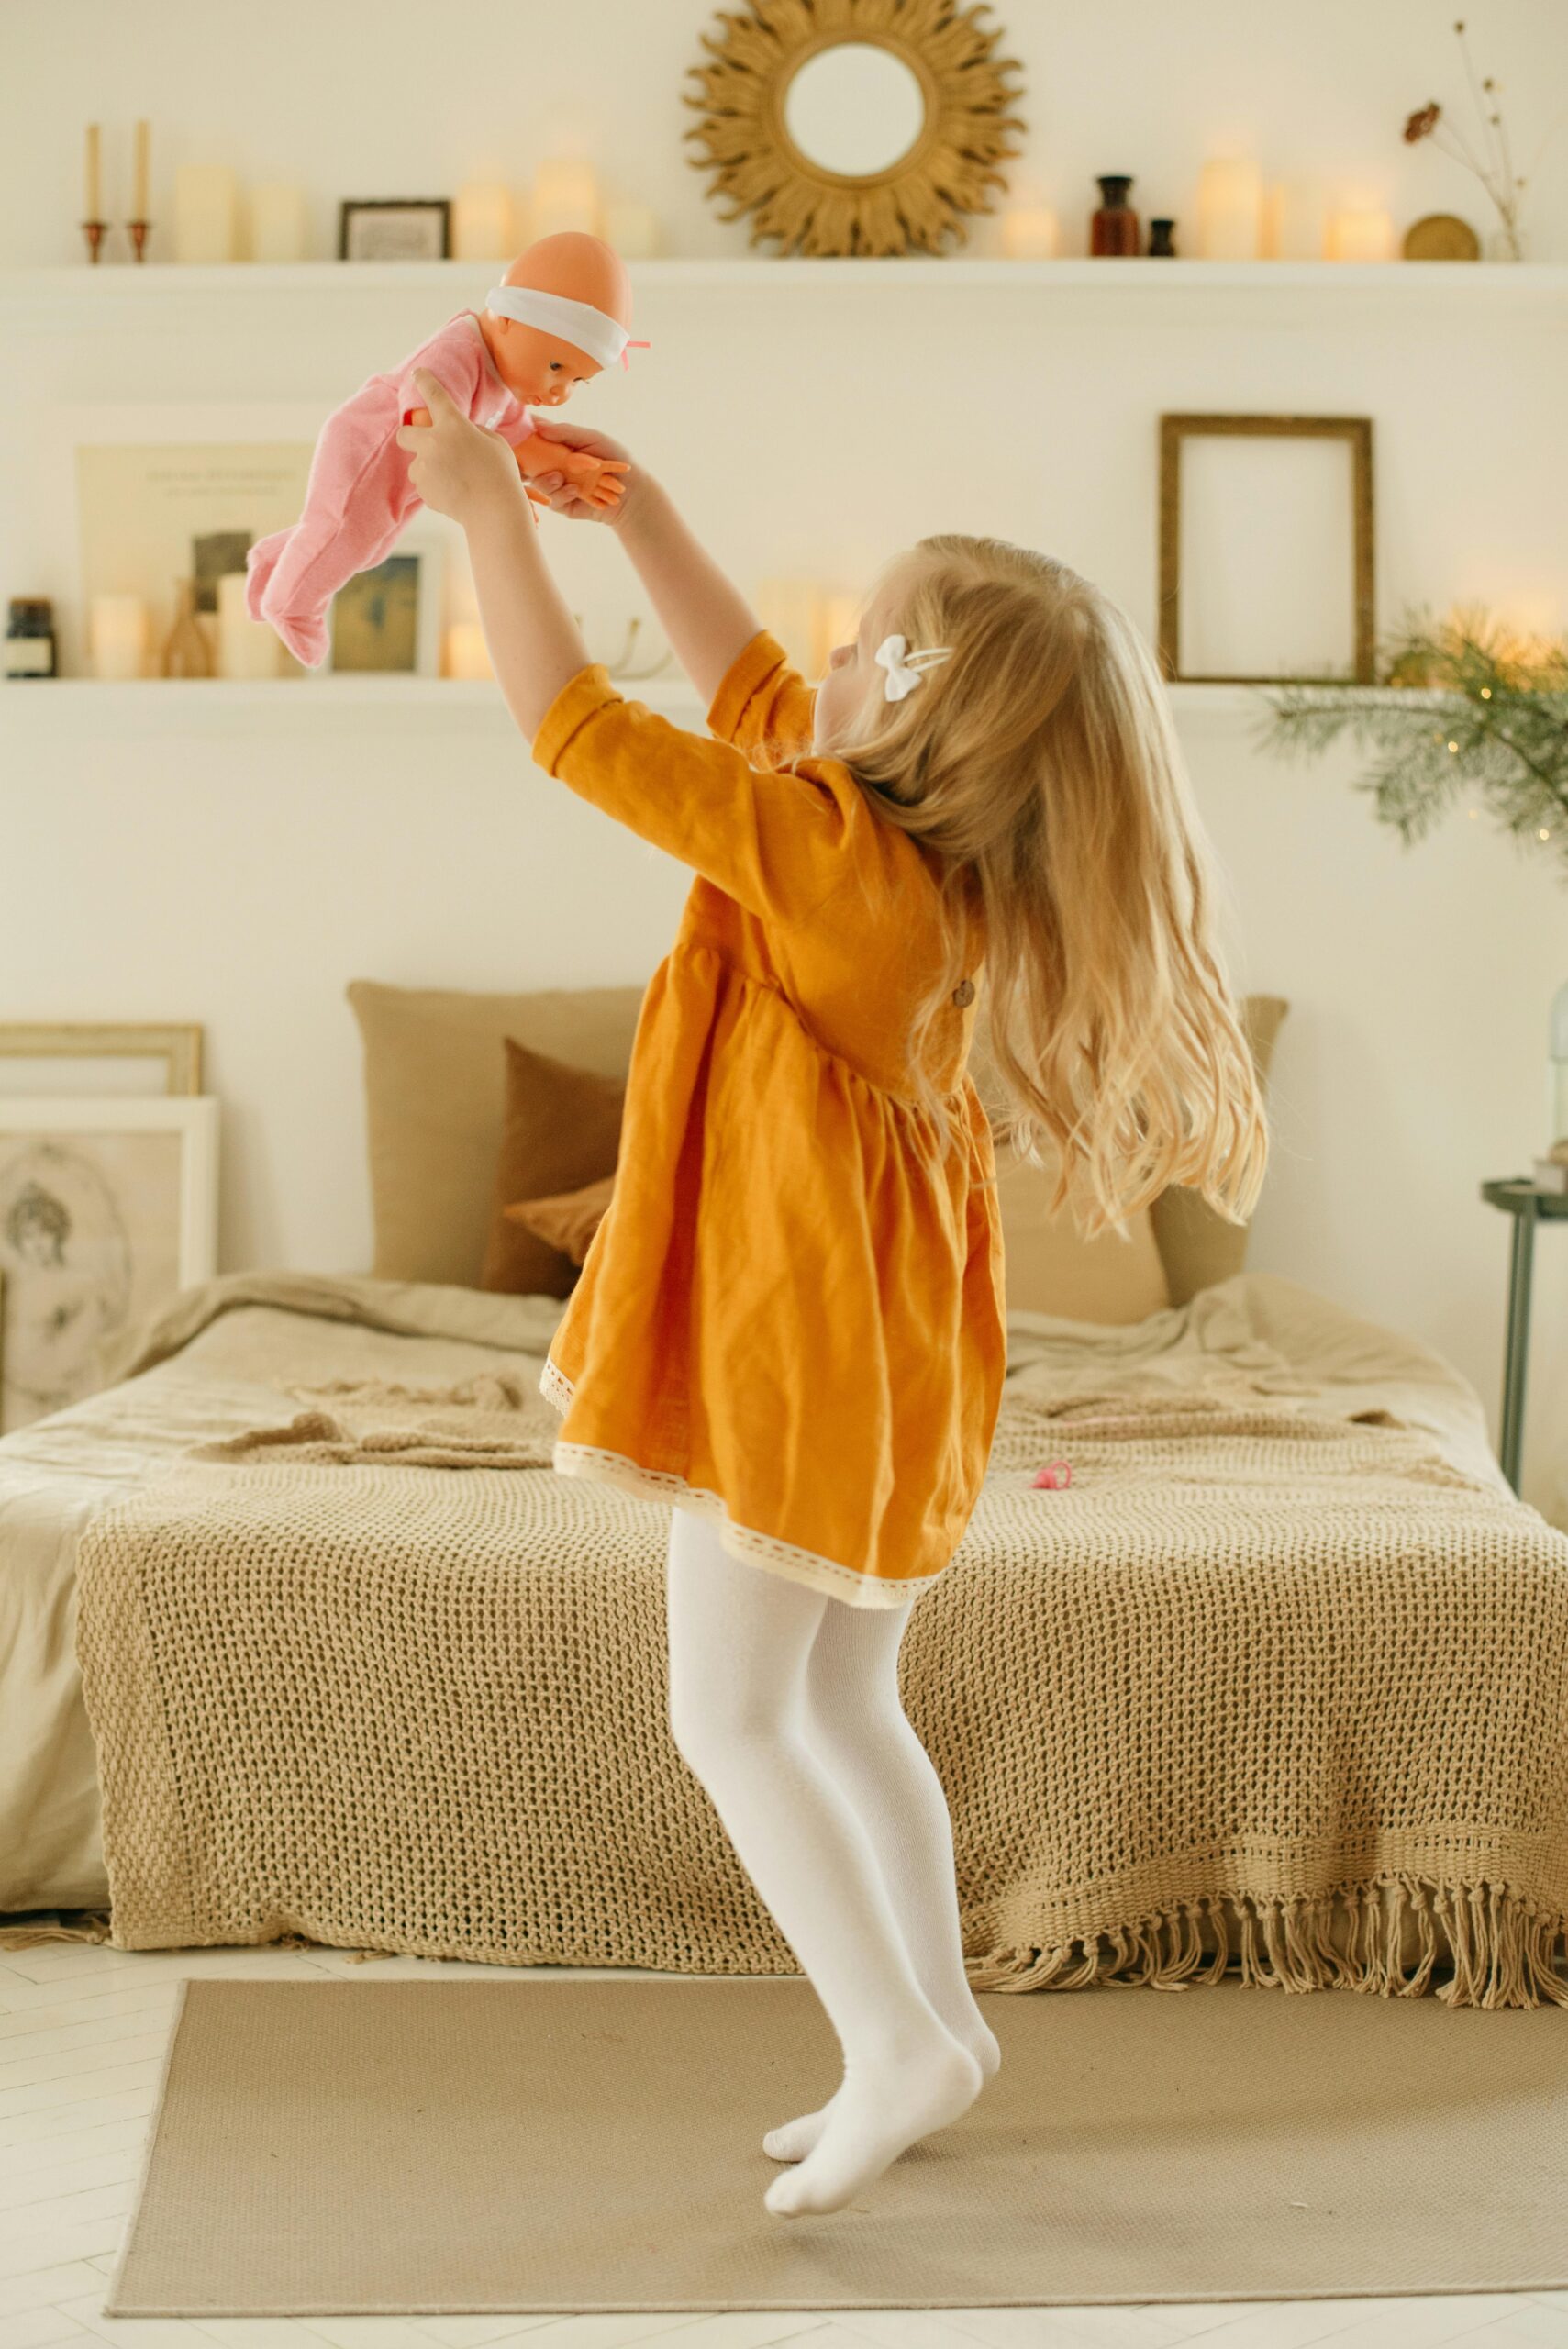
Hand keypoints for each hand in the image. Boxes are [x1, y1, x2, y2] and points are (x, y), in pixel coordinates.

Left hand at [393, 368, 519, 527]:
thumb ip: (472, 432)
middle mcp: (433, 442)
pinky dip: (436, 488)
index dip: (424, 381)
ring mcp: (425, 467)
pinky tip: (455, 493)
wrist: (494, 511)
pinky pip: (425, 485)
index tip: (417, 375)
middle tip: (425, 445)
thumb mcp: (493, 443)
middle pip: (404, 433)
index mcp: (453, 424)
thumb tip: (459, 435)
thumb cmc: (500, 475)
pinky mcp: (424, 490)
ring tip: (454, 480)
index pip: (434, 395)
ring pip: (416, 465)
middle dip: (410, 437)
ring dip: (429, 469)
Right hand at [525, 419, 644, 528]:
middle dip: (523, 464)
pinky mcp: (562, 503)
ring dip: (546, 481)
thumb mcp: (591, 438)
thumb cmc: (615, 458)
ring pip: (537, 485)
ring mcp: (557, 485)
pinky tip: (575, 490)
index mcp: (559, 446)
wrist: (630, 490)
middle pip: (526, 465)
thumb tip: (539, 426)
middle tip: (525, 462)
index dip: (520, 437)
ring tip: (559, 477)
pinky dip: (562, 494)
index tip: (510, 432)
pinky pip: (552, 500)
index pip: (534, 439)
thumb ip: (566, 432)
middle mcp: (555, 464)